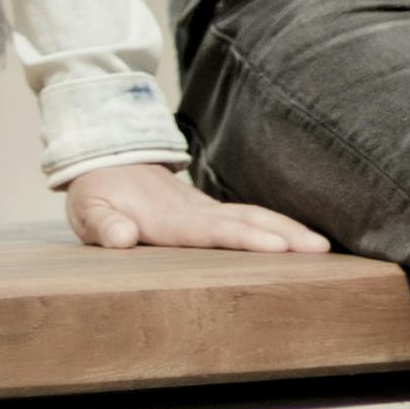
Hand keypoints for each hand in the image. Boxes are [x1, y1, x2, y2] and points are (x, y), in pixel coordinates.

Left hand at [62, 162, 330, 254]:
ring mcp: (205, 210)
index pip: (214, 231)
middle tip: (322, 249)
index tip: (279, 248)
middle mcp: (196, 212)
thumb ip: (103, 224)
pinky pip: (247, 219)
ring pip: (253, 217)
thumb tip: (120, 239)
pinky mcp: (209, 214)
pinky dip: (276, 227)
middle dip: (284, 234)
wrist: (106, 159)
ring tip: (322, 246)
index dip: (246, 239)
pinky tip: (297, 241)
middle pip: (247, 221)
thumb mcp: (87, 209)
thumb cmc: (97, 192)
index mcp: (169, 219)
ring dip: (287, 229)